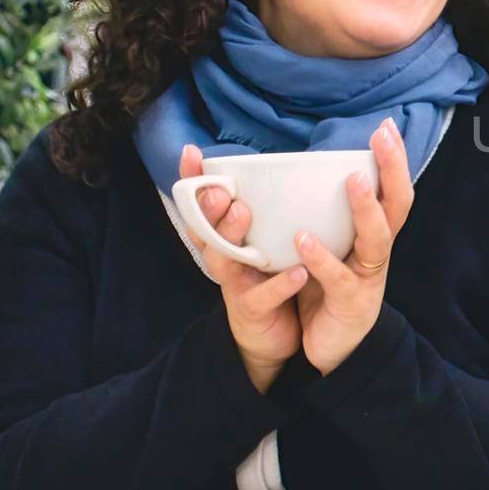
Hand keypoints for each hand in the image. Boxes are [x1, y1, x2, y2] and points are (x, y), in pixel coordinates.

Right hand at [178, 144, 302, 392]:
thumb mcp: (265, 240)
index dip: (191, 181)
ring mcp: (235, 285)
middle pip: (206, 229)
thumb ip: (270, 209)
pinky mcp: (253, 311)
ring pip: (224, 260)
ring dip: (230, 234)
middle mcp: (224, 258)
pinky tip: (298, 271)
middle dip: (208, 207)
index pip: (202, 204)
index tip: (190, 152)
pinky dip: (279, 284)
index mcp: (226, 237)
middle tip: (219, 188)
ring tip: (243, 213)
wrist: (275, 337)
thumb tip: (283, 165)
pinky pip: (262, 297)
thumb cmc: (271, 278)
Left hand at [294, 118, 414, 375]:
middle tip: (384, 137)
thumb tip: (305, 174)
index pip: (391, 190)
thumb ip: (324, 218)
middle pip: (398, 205)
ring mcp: (369, 278)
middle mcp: (377, 252)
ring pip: (378, 238)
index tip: (386, 126)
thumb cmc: (325, 292)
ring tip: (353, 181)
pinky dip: (321, 258)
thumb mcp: (329, 249)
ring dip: (366, 209)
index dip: (393, 160)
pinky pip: (338, 278)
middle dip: (393, 169)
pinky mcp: (350, 304)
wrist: (331, 351)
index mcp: (372, 236)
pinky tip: (303, 239)